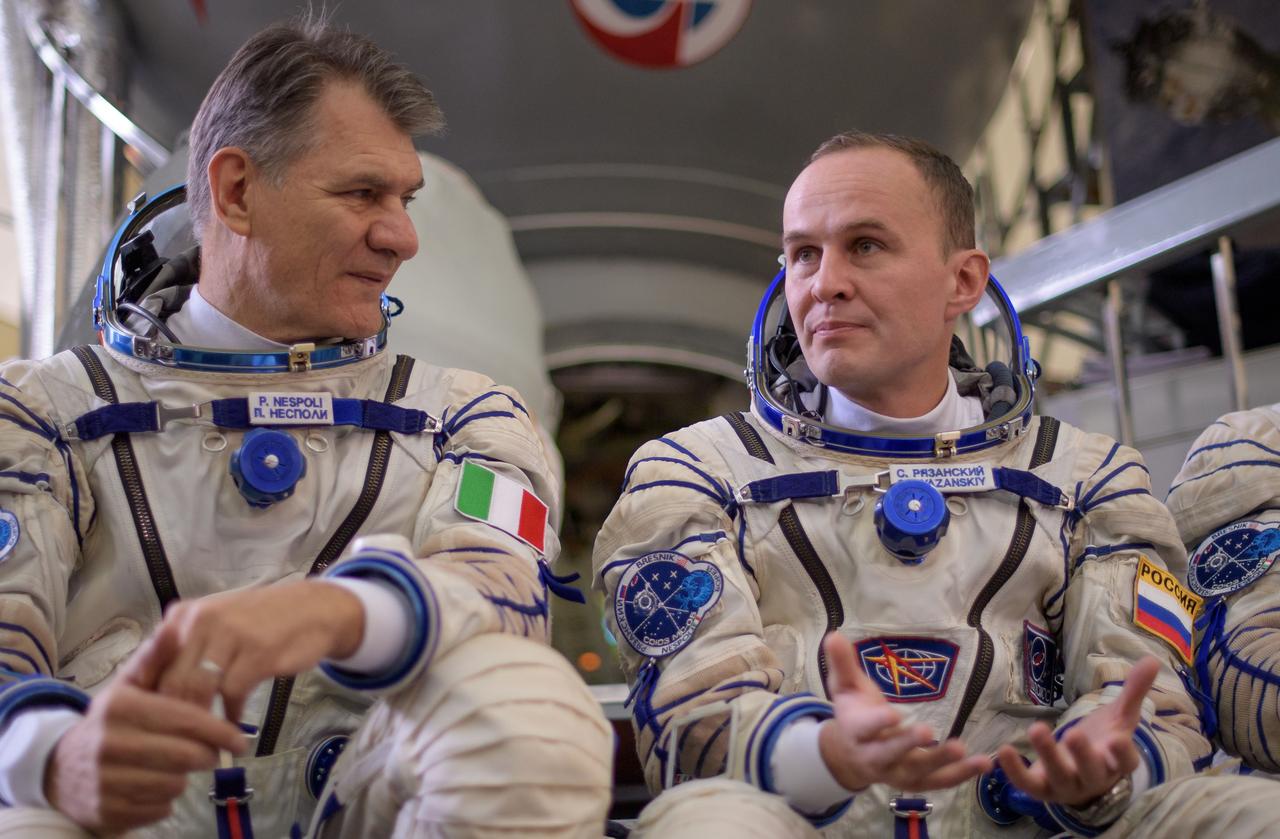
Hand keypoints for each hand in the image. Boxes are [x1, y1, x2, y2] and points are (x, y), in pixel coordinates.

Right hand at [44, 631, 247, 831]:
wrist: (61, 769)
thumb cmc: (111, 722)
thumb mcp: (129, 686)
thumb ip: (155, 658)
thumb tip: (174, 628)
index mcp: (119, 707)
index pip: (185, 720)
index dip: (219, 730)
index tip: (238, 737)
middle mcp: (108, 744)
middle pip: (186, 756)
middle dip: (207, 755)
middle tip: (211, 752)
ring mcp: (105, 782)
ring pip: (176, 784)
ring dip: (184, 776)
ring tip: (175, 765)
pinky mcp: (107, 812)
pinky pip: (160, 809)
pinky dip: (165, 799)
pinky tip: (153, 784)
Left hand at [153, 580, 363, 721]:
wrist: (312, 609)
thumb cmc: (258, 622)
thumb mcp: (214, 627)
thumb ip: (184, 652)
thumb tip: (153, 699)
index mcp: (182, 616)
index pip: (150, 667)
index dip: (151, 702)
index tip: (157, 727)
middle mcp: (201, 621)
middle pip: (171, 682)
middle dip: (175, 719)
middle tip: (180, 742)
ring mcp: (230, 634)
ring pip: (199, 690)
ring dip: (202, 722)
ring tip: (206, 740)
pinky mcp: (257, 652)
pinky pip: (232, 694)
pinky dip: (230, 717)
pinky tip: (233, 725)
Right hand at [817, 633, 991, 791]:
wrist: (849, 756)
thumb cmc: (853, 714)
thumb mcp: (845, 688)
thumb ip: (842, 664)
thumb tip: (834, 634)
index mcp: (855, 732)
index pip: (863, 728)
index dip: (877, 723)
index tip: (892, 714)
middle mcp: (873, 757)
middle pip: (890, 754)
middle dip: (907, 744)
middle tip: (927, 730)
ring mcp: (896, 772)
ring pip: (918, 772)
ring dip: (941, 762)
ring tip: (962, 749)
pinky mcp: (916, 781)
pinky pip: (939, 781)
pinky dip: (960, 775)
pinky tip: (984, 763)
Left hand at [996, 656, 1159, 805]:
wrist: (1082, 775)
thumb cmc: (1104, 742)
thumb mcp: (1119, 716)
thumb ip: (1133, 691)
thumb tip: (1152, 660)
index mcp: (1116, 762)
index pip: (1125, 762)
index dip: (1122, 754)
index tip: (1117, 739)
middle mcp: (1094, 779)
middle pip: (1091, 771)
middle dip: (1083, 755)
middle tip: (1073, 733)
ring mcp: (1068, 787)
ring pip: (1060, 777)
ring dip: (1048, 755)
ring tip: (1037, 728)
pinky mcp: (1043, 790)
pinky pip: (1028, 785)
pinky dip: (1015, 771)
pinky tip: (1003, 751)